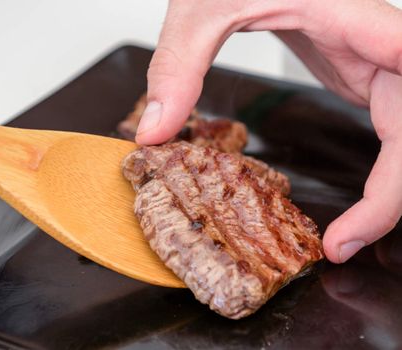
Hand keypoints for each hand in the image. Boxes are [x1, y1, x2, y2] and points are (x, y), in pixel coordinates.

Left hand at [136, 0, 401, 262]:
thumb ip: (179, 66)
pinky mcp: (362, 69)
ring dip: (387, 190)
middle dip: (389, 194)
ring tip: (344, 236)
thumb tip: (155, 133)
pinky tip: (354, 201)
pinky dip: (381, 171)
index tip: (367, 214)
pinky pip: (392, 128)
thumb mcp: (204, 6)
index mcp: (352, 16)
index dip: (399, 163)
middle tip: (342, 244)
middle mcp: (377, 40)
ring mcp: (374, 57)